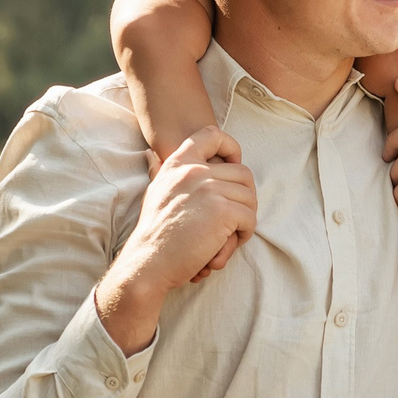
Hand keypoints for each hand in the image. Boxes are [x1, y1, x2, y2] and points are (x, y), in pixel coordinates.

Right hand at [94, 129, 255, 351]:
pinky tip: (227, 245)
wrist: (148, 262)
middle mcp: (194, 171)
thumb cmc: (153, 233)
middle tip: (234, 218)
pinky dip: (244, 234)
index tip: (233, 166)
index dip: (231, 147)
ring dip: (245, 219)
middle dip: (244, 197)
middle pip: (243, 173)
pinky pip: (249, 218)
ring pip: (249, 198)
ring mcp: (210, 188)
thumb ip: (159, 171)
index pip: (212, 135)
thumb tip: (151, 154)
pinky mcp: (223, 211)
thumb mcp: (154, 192)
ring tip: (229, 234)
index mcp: (179, 163)